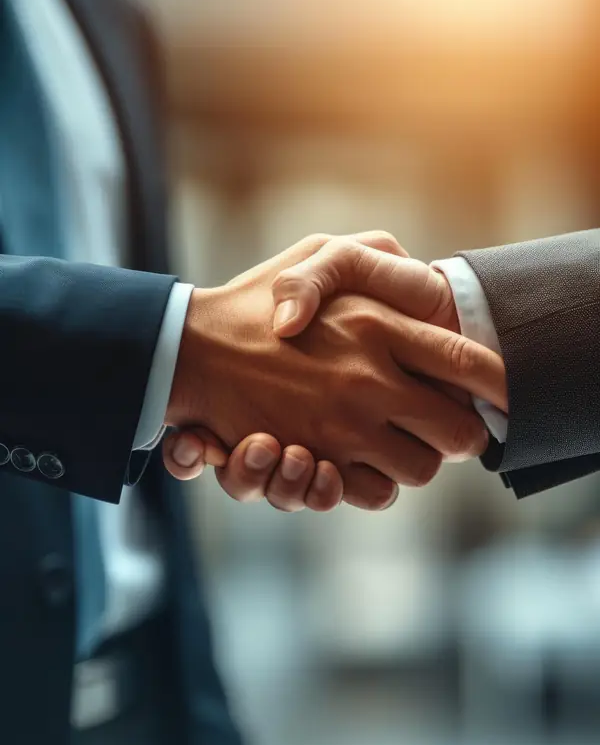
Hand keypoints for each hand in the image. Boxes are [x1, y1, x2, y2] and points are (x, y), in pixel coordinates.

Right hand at [166, 234, 499, 509]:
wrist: (190, 349)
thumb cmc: (257, 297)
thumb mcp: (318, 252)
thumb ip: (376, 257)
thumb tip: (428, 277)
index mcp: (377, 325)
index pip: (468, 363)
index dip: (499, 385)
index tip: (506, 394)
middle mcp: (368, 380)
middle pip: (460, 432)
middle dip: (461, 433)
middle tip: (444, 421)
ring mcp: (343, 426)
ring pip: (422, 469)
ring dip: (418, 457)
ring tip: (400, 437)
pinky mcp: (316, 458)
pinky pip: (376, 492)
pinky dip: (378, 482)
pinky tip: (365, 458)